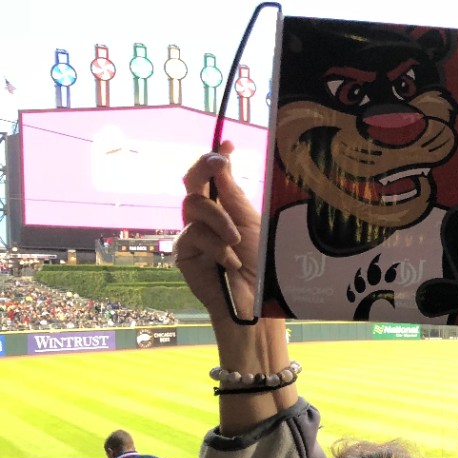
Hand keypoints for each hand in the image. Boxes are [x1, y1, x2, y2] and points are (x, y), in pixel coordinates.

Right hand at [176, 141, 262, 322]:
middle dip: (205, 168)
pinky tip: (229, 262)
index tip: (228, 143)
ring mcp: (193, 234)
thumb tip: (223, 160)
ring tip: (236, 240)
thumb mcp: (252, 224)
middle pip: (193, 182)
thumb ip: (234, 195)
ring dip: (219, 220)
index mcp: (226, 208)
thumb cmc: (262, 265)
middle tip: (219, 161)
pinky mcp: (183, 253)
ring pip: (194, 205)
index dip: (216, 157)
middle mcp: (207, 218)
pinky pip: (193, 234)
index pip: (214, 177)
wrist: (256, 301)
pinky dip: (216, 247)